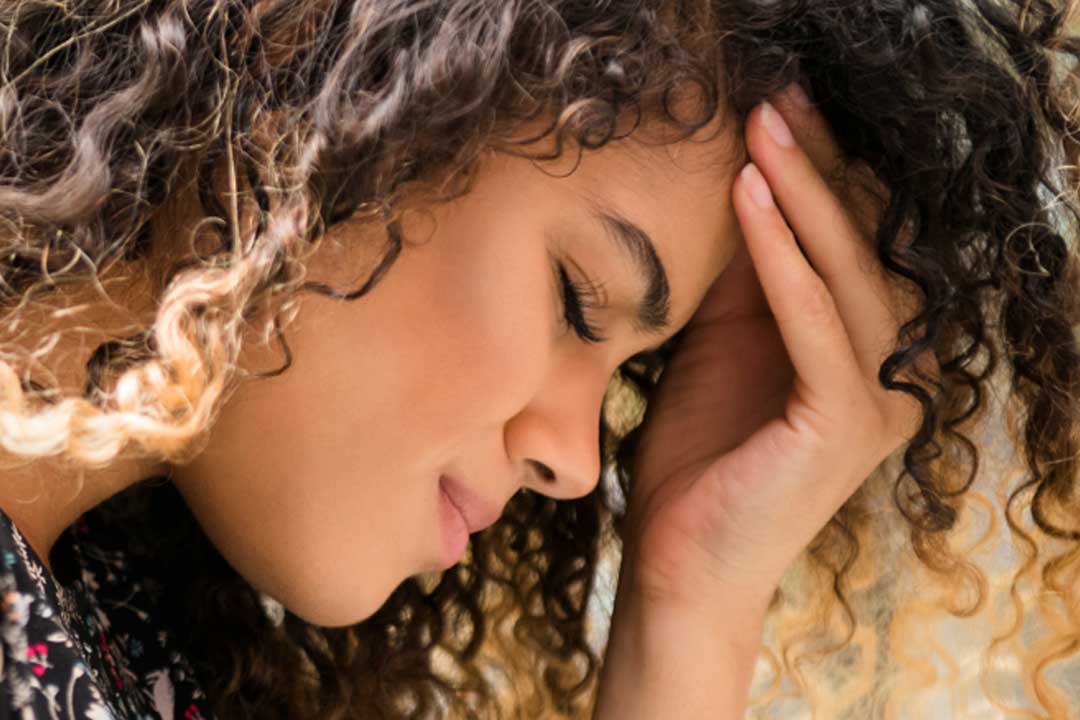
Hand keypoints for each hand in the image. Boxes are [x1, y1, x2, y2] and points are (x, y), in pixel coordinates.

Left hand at [618, 83, 935, 613]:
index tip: (777, 112)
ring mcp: (877, 402)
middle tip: (775, 97)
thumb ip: (744, 279)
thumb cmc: (692, 456)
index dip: (817, 175)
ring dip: (803, 195)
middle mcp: (886, 372)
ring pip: (848, 274)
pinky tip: (750, 196)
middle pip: (859, 248)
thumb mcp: (718, 344)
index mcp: (858, 354)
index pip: (847, 247)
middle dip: (816, 167)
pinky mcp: (846, 426)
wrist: (676, 561)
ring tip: (760, 129)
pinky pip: (816, 322)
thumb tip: (741, 184)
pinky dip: (783, 258)